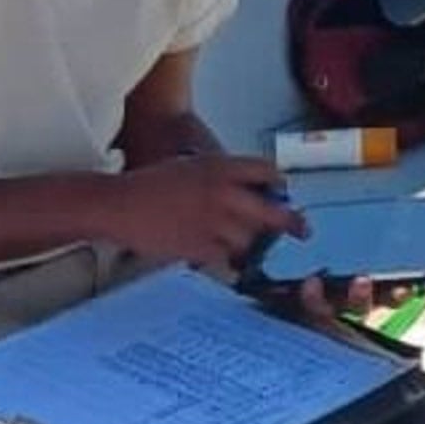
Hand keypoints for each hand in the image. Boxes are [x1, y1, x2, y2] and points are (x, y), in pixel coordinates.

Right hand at [102, 153, 306, 271]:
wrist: (121, 204)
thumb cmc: (153, 184)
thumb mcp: (193, 167)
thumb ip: (223, 178)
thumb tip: (250, 192)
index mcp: (221, 167)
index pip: (267, 172)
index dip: (279, 184)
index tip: (284, 194)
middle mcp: (223, 193)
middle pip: (271, 211)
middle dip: (291, 223)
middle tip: (303, 230)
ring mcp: (213, 222)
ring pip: (250, 239)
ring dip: (250, 243)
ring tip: (240, 242)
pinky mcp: (200, 247)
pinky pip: (226, 256)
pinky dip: (227, 257)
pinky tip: (221, 254)